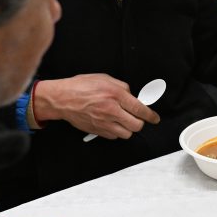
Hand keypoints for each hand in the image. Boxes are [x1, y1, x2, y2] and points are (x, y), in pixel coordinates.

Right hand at [35, 74, 159, 138]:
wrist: (62, 99)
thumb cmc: (81, 86)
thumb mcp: (105, 79)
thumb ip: (122, 87)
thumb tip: (132, 96)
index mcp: (115, 95)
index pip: (140, 109)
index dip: (151, 115)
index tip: (154, 118)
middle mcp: (111, 111)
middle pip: (136, 125)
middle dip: (140, 122)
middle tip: (137, 118)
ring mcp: (104, 123)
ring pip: (126, 134)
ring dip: (128, 128)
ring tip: (124, 120)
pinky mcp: (97, 131)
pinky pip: (114, 137)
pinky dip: (116, 132)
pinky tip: (112, 124)